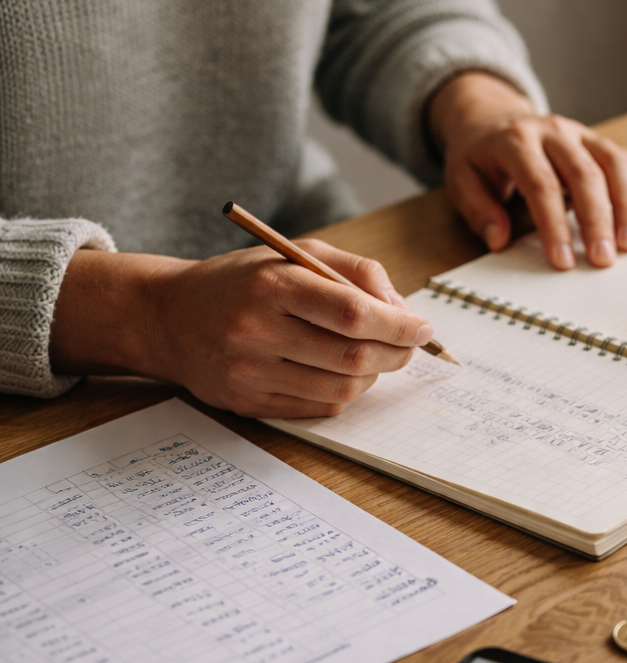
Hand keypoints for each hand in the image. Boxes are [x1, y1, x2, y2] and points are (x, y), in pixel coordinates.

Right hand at [50, 243, 431, 417]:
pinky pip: (318, 408)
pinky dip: (344, 393)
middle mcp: (256, 329)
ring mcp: (249, 371)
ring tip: (374, 356)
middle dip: (396, 353)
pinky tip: (341, 373)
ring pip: (342, 389)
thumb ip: (356, 273)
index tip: (422, 327)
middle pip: (353, 356)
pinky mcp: (247, 402)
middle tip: (408, 345)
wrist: (167, 317)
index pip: (353, 313)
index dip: (399, 325)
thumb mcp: (296, 254)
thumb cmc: (244, 281)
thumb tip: (404, 311)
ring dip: (373, 375)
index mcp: (272, 283)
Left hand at [429, 71, 626, 269]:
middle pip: (584, 174)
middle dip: (597, 220)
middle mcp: (554, 131)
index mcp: (517, 140)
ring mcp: (582, 134)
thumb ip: (478, 210)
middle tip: (604, 259)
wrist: (493, 119)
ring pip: (615, 164)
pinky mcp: (600, 142)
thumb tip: (499, 240)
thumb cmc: (481, 158)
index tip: (564, 261)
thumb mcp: (462, 180)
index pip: (541, 184)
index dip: (554, 225)